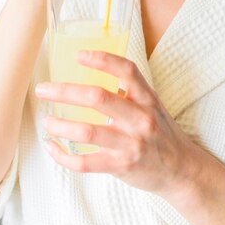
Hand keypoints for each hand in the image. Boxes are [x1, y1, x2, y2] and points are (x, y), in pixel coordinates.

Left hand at [35, 51, 199, 197]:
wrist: (181, 168)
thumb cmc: (160, 131)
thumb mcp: (151, 104)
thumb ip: (128, 90)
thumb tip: (90, 74)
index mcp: (147, 98)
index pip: (126, 70)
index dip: (102, 60)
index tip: (78, 55)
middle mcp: (140, 118)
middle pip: (98, 98)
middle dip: (65, 92)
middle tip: (43, 90)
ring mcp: (131, 143)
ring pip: (88, 132)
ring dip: (61, 125)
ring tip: (46, 121)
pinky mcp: (122, 166)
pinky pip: (86, 163)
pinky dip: (64, 156)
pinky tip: (53, 147)